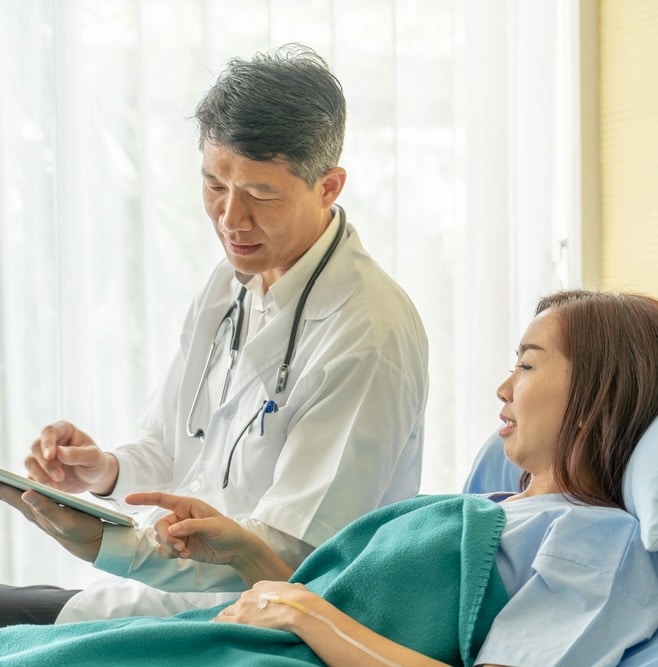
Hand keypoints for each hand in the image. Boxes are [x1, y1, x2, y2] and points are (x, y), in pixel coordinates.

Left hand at [0, 483, 105, 561]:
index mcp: (33, 511)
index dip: (0, 483)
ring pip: (18, 492)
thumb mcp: (65, 520)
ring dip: (10, 483)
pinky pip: (31, 492)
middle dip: (2, 481)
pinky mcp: (47, 506)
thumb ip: (46, 508)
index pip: (8, 494)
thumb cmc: (80, 531)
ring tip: (1, 475)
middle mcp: (31, 510)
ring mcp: (38, 509)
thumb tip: (26, 493)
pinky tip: (23, 481)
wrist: (91, 542)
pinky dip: (24, 485)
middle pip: (8, 492)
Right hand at [25, 420, 117, 494]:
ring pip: (30, 462)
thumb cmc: (96, 462)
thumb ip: (78, 454)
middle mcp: (50, 441)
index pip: (50, 431)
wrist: (94, 478)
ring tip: (55, 487)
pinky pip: (30, 476)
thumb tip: (59, 452)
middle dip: (46, 464)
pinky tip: (47, 491)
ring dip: (40, 475)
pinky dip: (36, 484)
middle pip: (36, 447)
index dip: (47, 442)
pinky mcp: (38, 472)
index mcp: (65, 430)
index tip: (50, 456)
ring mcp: (42, 457)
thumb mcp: (93, 457)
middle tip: (60, 477)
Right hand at [125, 491, 248, 564]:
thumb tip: (172, 529)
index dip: (145, 498)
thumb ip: (191, 526)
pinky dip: (170, 554)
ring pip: (160, 539)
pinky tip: (184, 555)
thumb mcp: (212, 525)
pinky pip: (164, 550)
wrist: (235, 550)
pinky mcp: (180, 546)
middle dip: (166, 537)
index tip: (128, 499)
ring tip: (186, 552)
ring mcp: (180, 533)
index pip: (162, 499)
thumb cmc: (228, 531)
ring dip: (170, 547)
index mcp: (188, 506)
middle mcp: (181, 517)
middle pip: (159, 525)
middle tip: (180, 547)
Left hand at [213, 581, 310, 629]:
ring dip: (228, 620)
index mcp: (260, 586)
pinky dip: (219, 626)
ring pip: (226, 614)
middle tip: (243, 624)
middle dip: (239, 613)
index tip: (254, 613)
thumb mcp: (295, 587)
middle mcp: (248, 594)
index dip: (250, 606)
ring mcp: (242, 607)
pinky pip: (220, 622)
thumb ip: (288, 588)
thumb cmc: (299, 600)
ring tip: (230, 630)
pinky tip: (219, 632)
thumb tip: (294, 590)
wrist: (296, 609)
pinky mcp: (239, 620)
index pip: (248, 597)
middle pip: (237, 605)